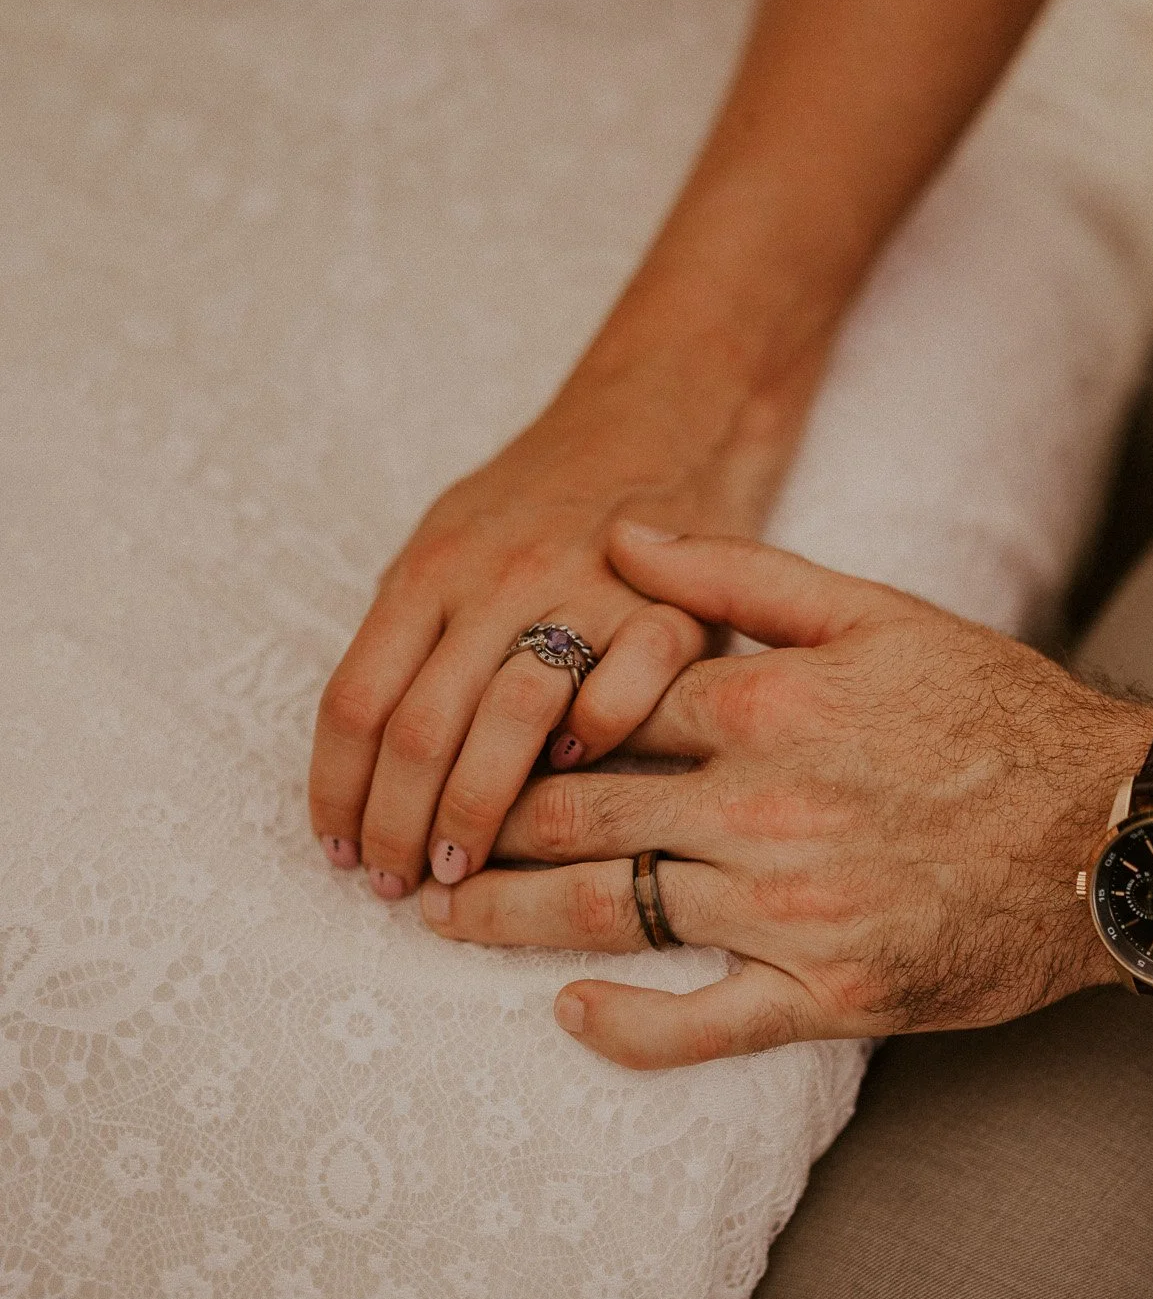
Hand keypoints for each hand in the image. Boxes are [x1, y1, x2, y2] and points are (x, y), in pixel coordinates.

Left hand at [307, 415, 717, 900]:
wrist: (666, 412)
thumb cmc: (546, 494)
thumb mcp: (451, 535)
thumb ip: (412, 628)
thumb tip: (363, 754)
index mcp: (431, 568)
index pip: (357, 701)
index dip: (337, 792)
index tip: (337, 851)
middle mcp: (498, 581)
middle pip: (421, 728)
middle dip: (398, 827)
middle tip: (397, 886)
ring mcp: (583, 593)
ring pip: (508, 726)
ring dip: (479, 817)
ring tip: (464, 873)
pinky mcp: (669, 609)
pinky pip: (621, 700)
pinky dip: (589, 755)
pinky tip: (571, 792)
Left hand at [420, 525, 1152, 1066]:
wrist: (1113, 828)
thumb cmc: (993, 710)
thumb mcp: (876, 610)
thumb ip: (741, 570)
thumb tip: (621, 533)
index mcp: (768, 702)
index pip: (601, 711)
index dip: (517, 726)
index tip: (457, 734)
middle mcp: (765, 805)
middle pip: (579, 813)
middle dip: (480, 824)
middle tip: (412, 835)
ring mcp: (793, 906)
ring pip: (613, 913)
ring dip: (508, 917)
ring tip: (440, 915)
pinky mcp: (830, 990)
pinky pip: (702, 1023)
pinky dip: (626, 1027)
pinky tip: (565, 1012)